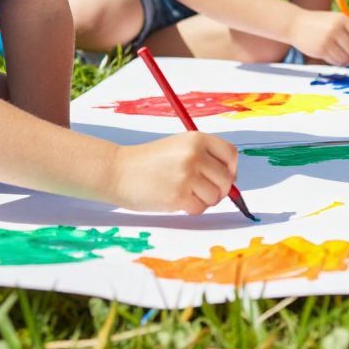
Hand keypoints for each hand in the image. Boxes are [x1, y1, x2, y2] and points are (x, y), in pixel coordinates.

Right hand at [109, 132, 237, 213]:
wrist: (117, 171)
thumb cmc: (149, 162)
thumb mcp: (179, 147)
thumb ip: (203, 157)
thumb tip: (230, 179)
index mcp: (197, 139)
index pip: (231, 154)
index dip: (231, 169)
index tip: (224, 177)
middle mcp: (195, 154)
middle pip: (226, 179)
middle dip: (219, 190)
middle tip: (203, 192)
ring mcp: (187, 175)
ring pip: (214, 196)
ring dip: (204, 201)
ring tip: (186, 195)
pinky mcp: (178, 195)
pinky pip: (199, 208)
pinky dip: (192, 209)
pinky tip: (178, 202)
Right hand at [288, 9, 348, 65]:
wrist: (296, 24)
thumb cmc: (320, 23)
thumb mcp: (336, 20)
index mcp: (342, 19)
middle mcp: (336, 29)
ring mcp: (328, 40)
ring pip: (346, 58)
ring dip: (348, 61)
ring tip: (345, 57)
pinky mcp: (320, 50)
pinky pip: (336, 61)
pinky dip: (339, 62)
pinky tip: (336, 57)